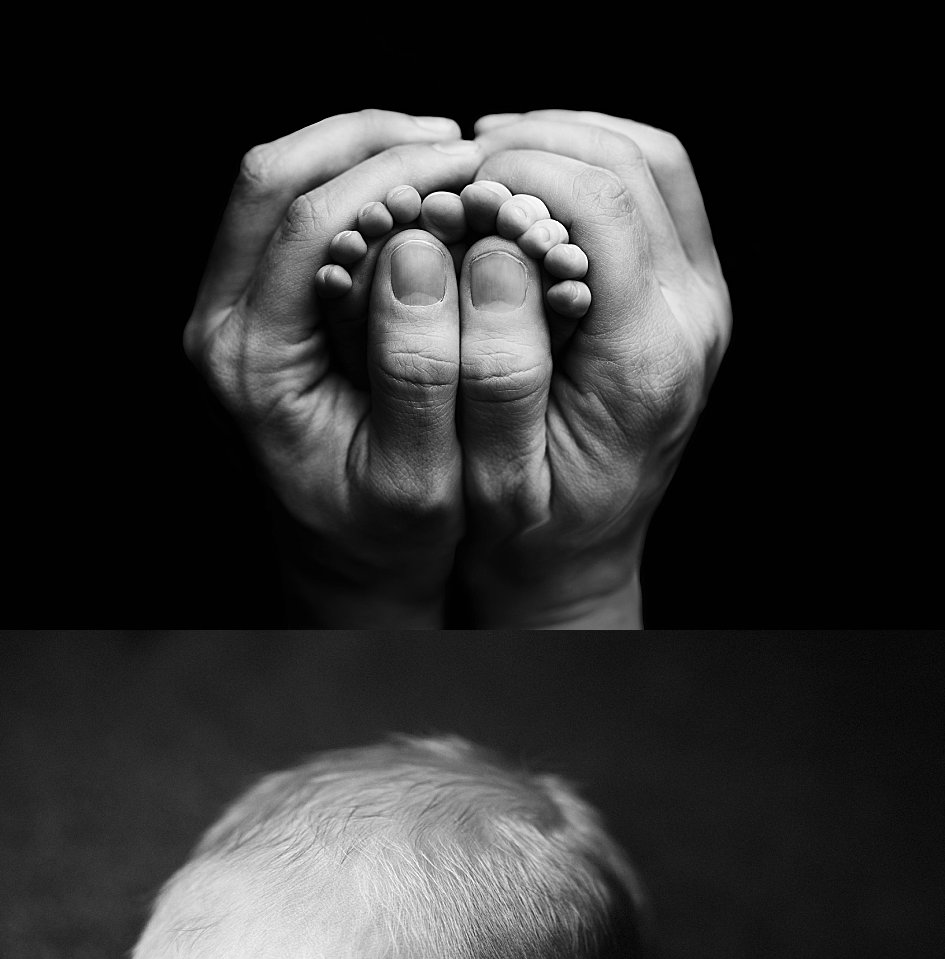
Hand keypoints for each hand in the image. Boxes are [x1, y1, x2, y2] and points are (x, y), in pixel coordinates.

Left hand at [183, 109, 483, 624]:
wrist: (349, 564)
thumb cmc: (390, 534)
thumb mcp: (419, 478)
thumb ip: (418, 373)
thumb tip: (415, 251)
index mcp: (255, 365)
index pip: (309, 222)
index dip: (395, 175)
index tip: (475, 168)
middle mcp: (224, 327)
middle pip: (275, 176)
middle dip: (373, 141)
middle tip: (462, 146)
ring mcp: (229, 309)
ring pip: (278, 177)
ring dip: (362, 148)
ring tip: (446, 153)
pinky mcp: (252, 301)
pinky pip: (290, 204)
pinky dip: (354, 175)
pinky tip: (419, 183)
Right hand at [453, 110, 732, 626]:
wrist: (574, 564)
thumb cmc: (524, 531)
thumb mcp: (493, 477)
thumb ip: (493, 369)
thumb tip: (494, 253)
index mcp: (647, 360)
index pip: (600, 202)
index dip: (516, 170)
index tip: (449, 190)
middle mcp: (691, 321)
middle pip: (633, 162)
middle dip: (537, 142)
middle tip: (461, 167)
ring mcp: (699, 302)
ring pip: (651, 158)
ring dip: (565, 138)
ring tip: (487, 161)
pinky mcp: (688, 292)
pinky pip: (656, 184)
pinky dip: (588, 158)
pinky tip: (525, 177)